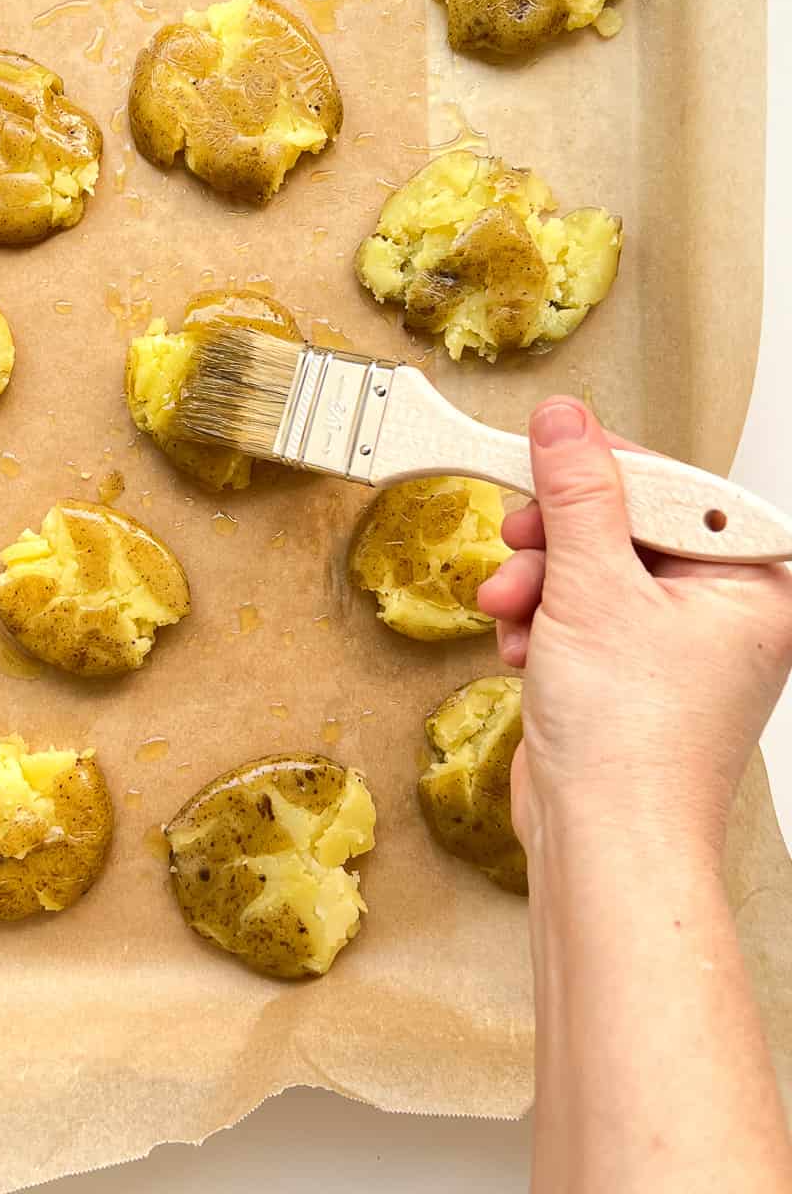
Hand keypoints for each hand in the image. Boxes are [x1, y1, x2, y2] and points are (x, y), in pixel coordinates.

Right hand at [477, 398, 791, 861]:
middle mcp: (724, 608)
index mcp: (753, 581)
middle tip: (521, 542)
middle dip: (558, 540)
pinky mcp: (630, 669)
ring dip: (539, 583)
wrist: (605, 843)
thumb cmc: (634, 744)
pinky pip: (580, 610)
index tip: (544, 458)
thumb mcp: (594, 589)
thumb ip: (577, 496)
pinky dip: (543, 621)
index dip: (602, 473)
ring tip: (513, 611)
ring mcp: (676, 641)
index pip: (674, 486)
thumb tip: (565, 423)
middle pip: (626, 523)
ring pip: (593, 566)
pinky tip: (526, 647)